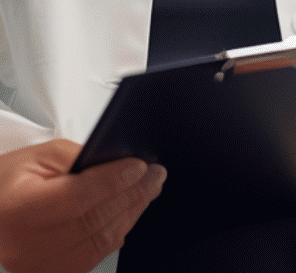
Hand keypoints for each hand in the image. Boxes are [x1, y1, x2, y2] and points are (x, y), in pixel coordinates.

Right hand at [0, 139, 163, 272]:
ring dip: (131, 213)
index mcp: (18, 210)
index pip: (77, 198)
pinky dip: (117, 231)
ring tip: (149, 190)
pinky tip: (128, 212)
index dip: (114, 181)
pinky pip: (95, 255)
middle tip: (156, 176)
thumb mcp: (37, 158)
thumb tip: (122, 165)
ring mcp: (37, 266)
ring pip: (100, 241)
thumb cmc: (7, 184)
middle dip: (133, 194)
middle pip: (94, 221)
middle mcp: (25, 245)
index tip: (141, 166)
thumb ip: (79, 158)